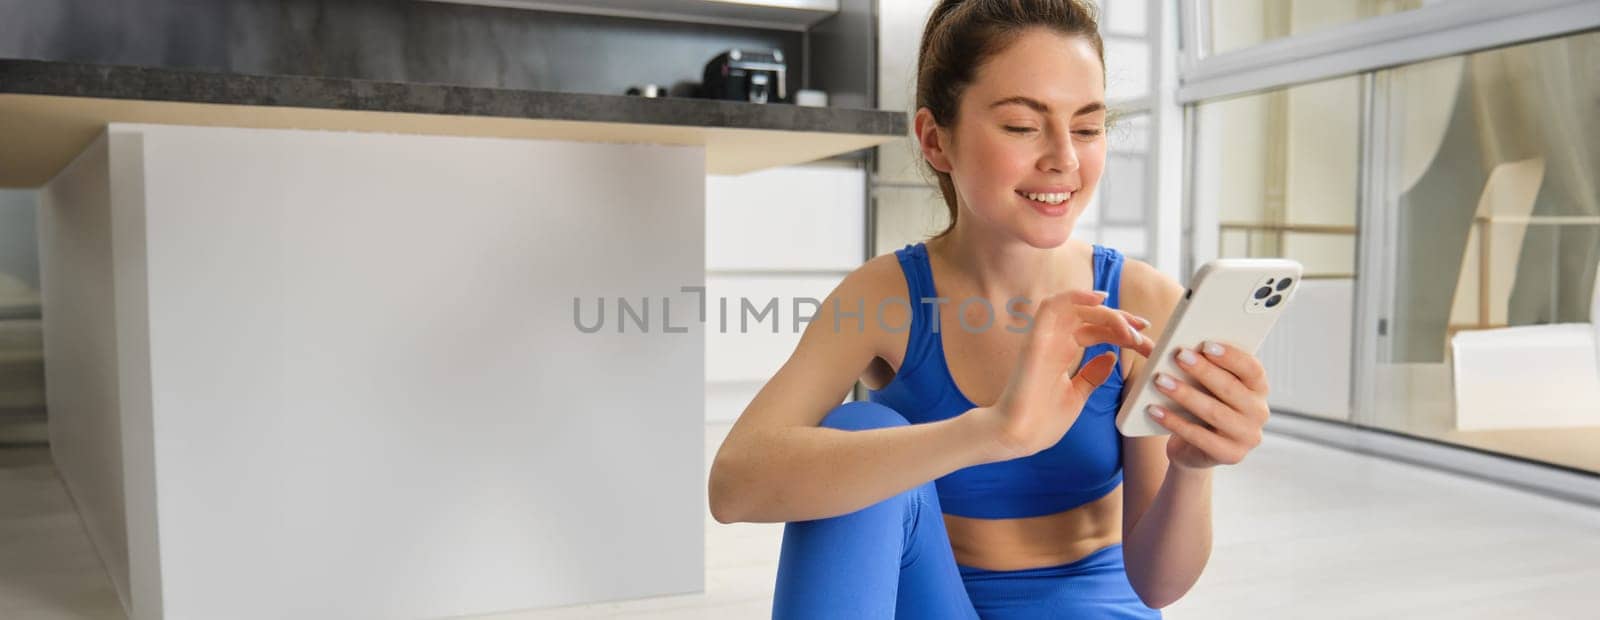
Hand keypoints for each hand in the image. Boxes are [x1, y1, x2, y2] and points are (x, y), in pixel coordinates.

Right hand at [971, 290, 1153, 460]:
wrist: (1018, 438)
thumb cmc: (1041, 421)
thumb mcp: (1077, 396)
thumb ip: (1092, 376)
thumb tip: (1109, 358)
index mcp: (1062, 353)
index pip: (1096, 331)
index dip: (1122, 331)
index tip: (1146, 340)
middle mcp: (1054, 342)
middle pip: (1091, 317)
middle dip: (1122, 320)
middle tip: (1144, 328)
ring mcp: (1044, 339)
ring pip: (1076, 307)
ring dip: (1105, 311)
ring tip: (1128, 326)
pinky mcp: (1036, 341)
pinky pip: (1051, 307)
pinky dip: (1074, 296)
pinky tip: (1099, 299)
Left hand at [1144, 342, 1269, 468]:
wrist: (1194, 449)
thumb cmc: (1199, 406)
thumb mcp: (1205, 385)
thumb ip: (1202, 367)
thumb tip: (1179, 348)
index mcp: (1259, 389)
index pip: (1252, 369)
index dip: (1230, 356)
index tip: (1205, 344)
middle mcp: (1259, 412)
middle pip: (1231, 388)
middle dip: (1203, 371)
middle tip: (1178, 356)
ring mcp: (1247, 437)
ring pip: (1214, 412)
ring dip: (1184, 394)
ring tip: (1160, 381)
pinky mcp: (1231, 455)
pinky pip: (1198, 436)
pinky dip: (1173, 421)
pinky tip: (1153, 409)